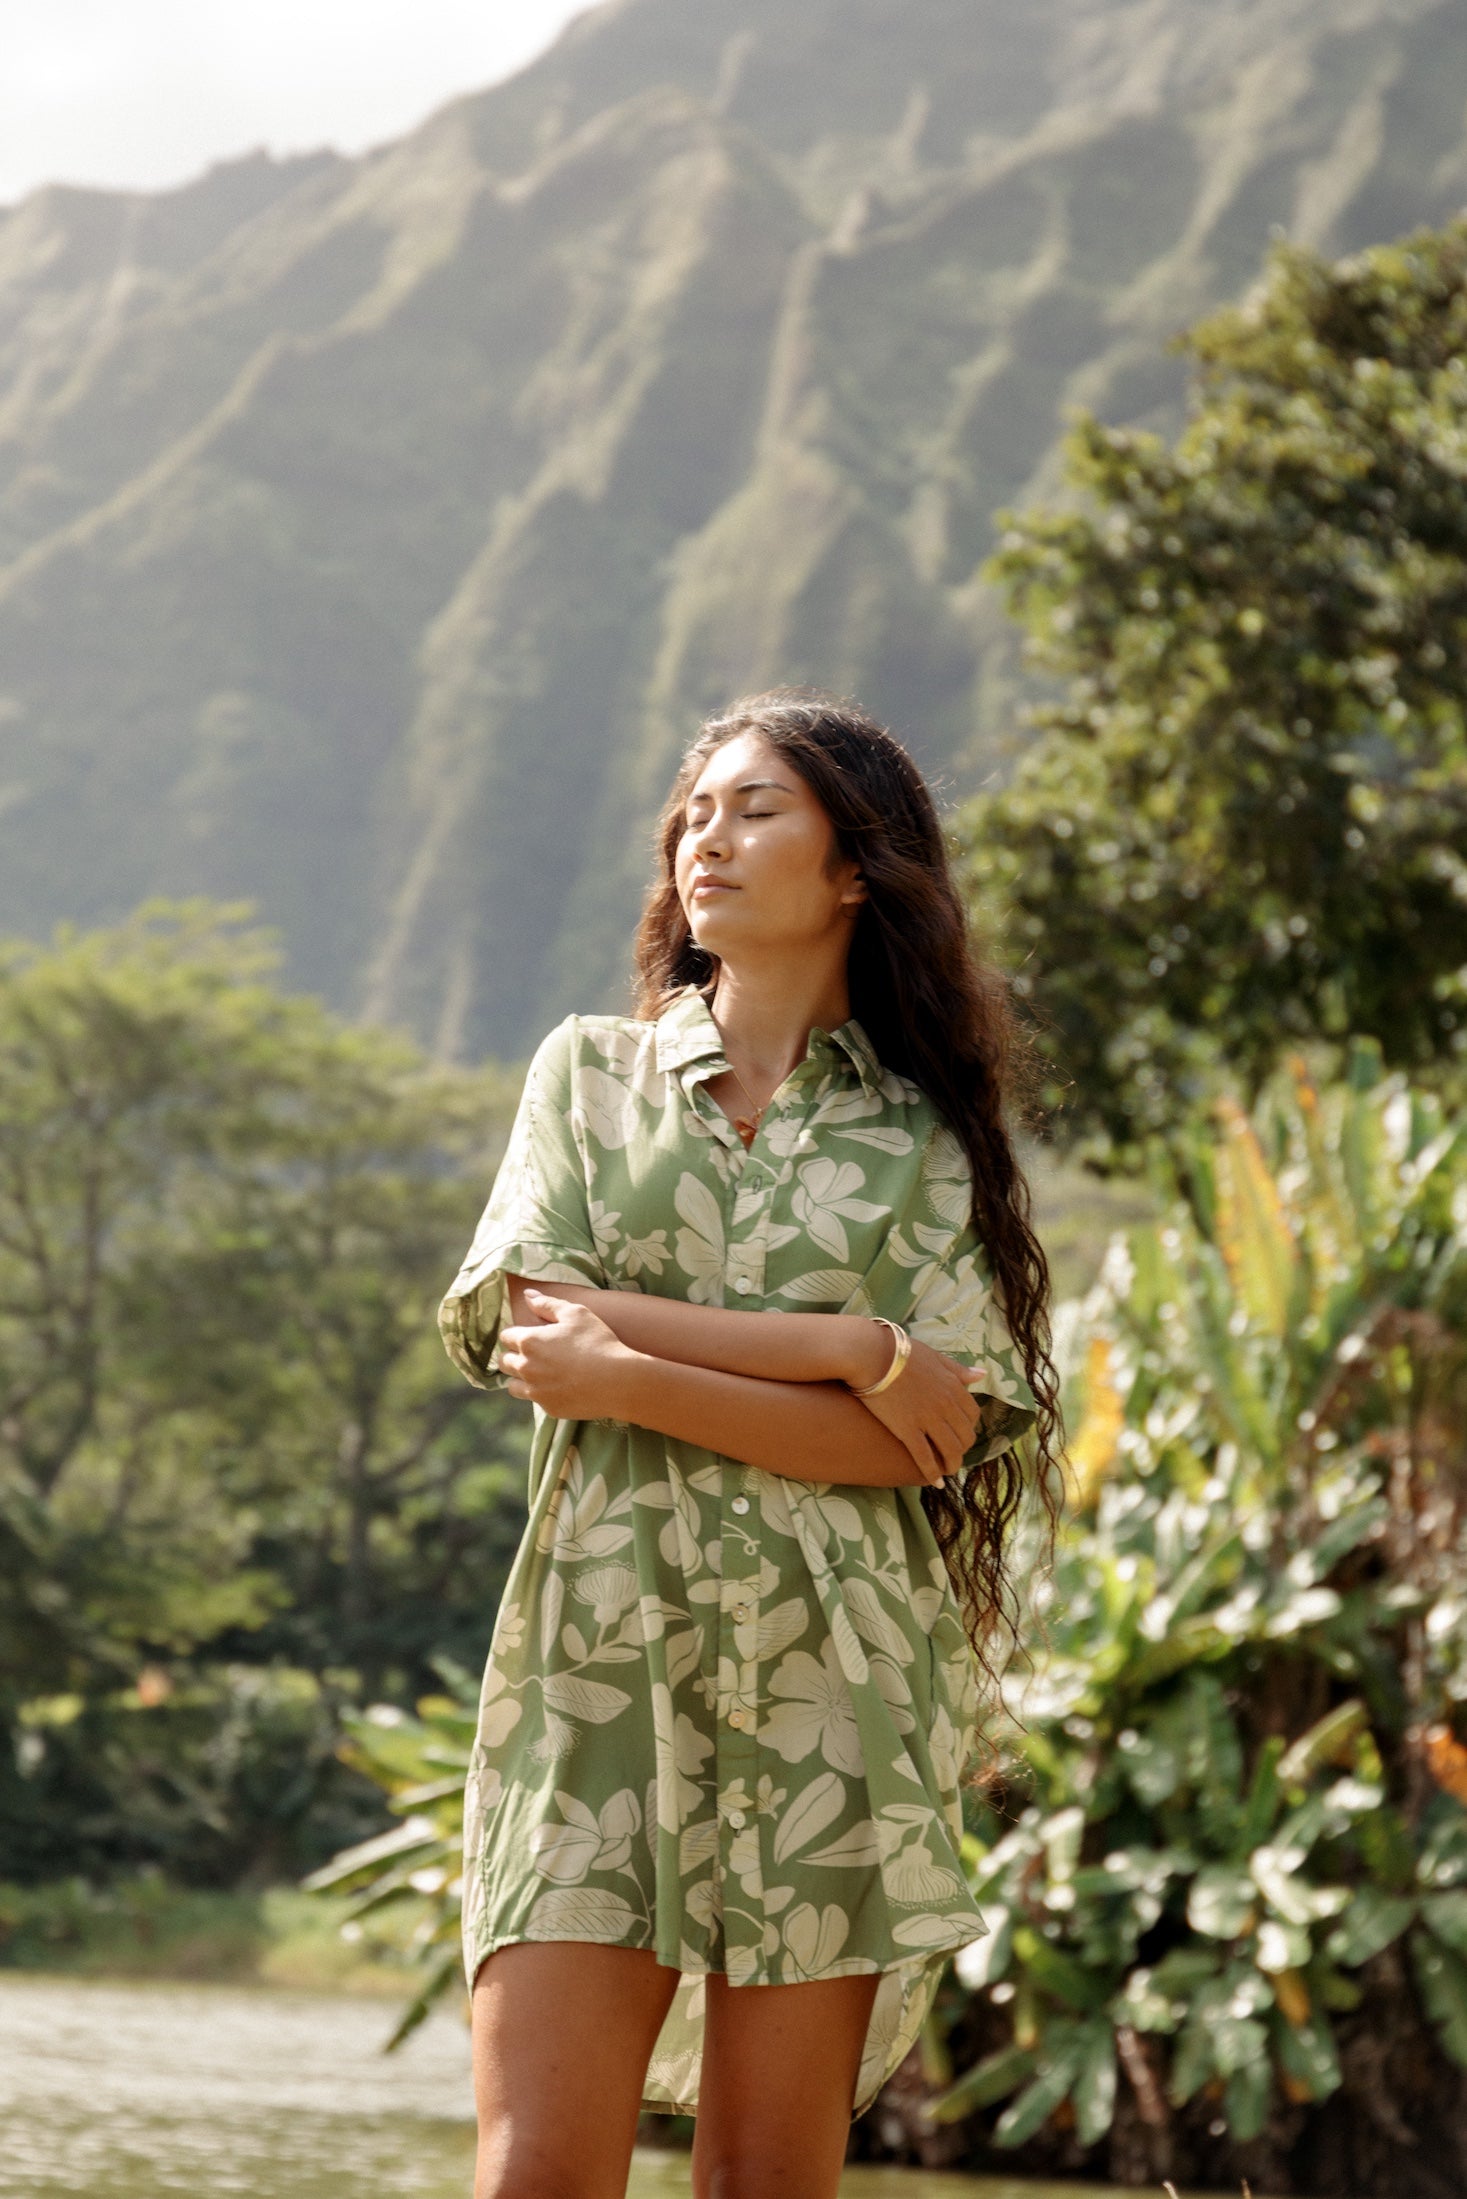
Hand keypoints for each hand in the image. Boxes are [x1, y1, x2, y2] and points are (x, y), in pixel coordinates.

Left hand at [499, 1289, 642, 1418]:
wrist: (618, 1380)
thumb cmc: (597, 1341)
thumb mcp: (576, 1313)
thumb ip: (547, 1303)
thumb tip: (527, 1295)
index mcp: (529, 1341)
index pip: (506, 1336)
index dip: (516, 1334)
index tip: (529, 1335)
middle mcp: (526, 1368)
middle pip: (504, 1362)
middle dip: (513, 1356)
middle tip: (532, 1354)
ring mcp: (535, 1391)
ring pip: (512, 1386)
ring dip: (520, 1378)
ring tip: (538, 1373)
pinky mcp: (548, 1408)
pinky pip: (534, 1399)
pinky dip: (540, 1393)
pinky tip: (558, 1386)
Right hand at [853, 1334, 982, 1486]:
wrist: (871, 1354)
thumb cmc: (900, 1351)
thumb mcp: (935, 1357)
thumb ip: (958, 1369)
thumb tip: (982, 1375)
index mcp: (953, 1386)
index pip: (972, 1414)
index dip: (969, 1426)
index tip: (961, 1432)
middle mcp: (945, 1405)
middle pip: (964, 1435)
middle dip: (963, 1448)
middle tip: (954, 1454)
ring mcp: (927, 1419)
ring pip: (950, 1450)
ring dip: (952, 1464)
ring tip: (948, 1471)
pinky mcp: (907, 1430)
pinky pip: (925, 1457)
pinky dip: (933, 1473)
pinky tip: (936, 1482)